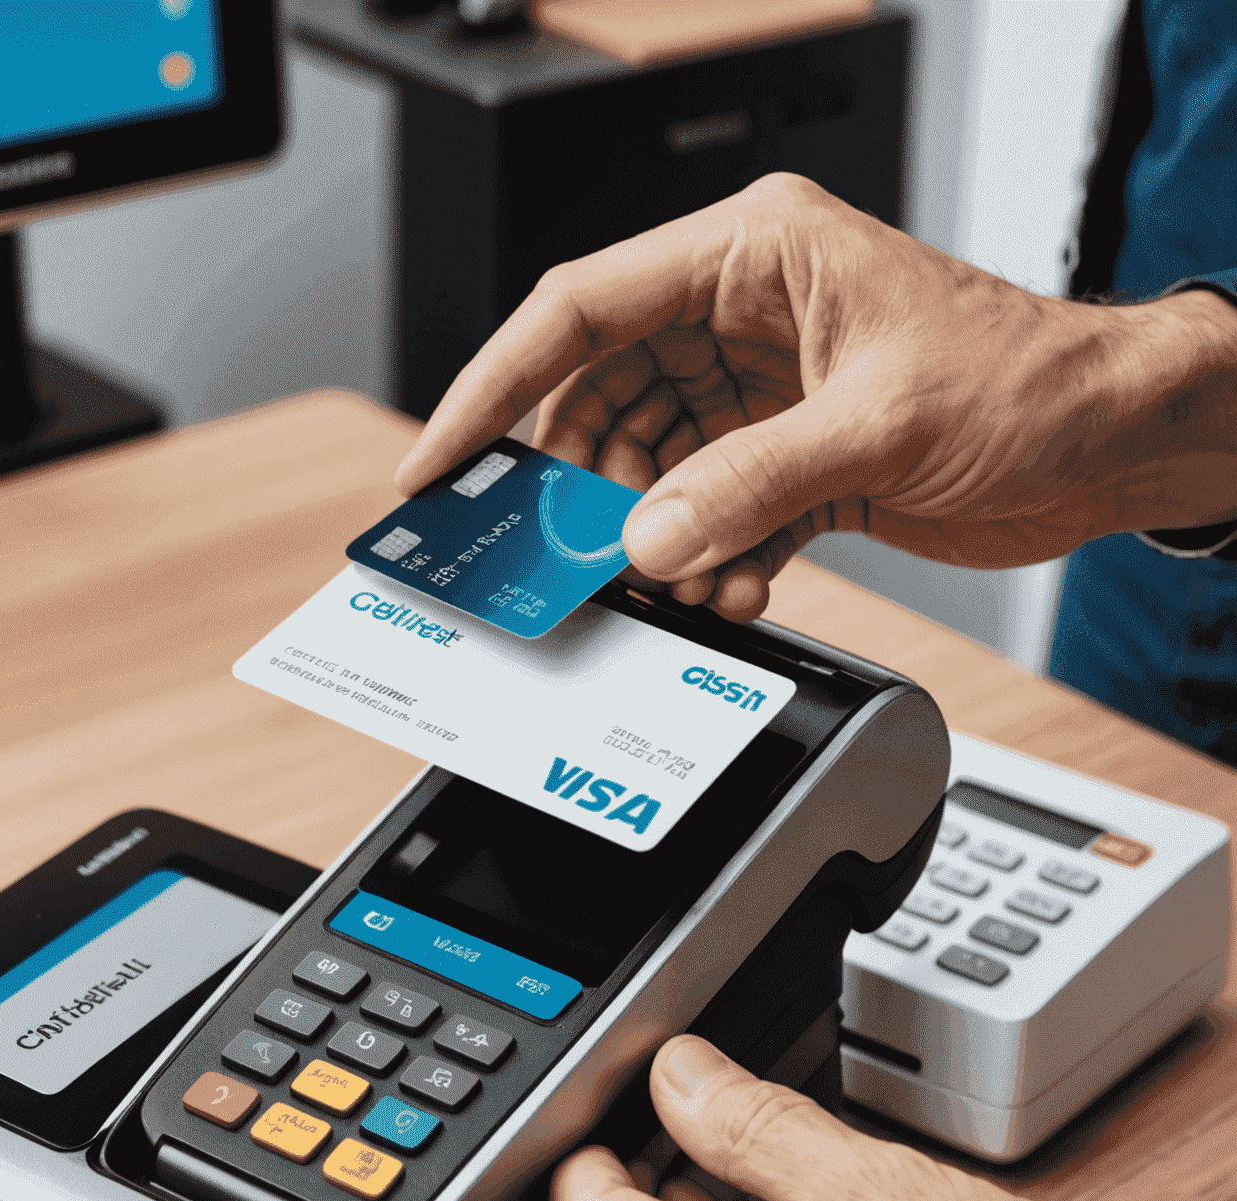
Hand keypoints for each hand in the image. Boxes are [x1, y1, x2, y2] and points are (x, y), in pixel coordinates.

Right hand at [396, 174, 1236, 622]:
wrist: (1115, 442)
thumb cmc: (1031, 379)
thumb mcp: (879, 424)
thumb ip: (748, 485)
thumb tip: (648, 541)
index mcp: (749, 257)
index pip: (577, 311)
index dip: (493, 386)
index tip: (443, 460)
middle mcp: (740, 321)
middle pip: (600, 404)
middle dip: (579, 490)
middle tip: (563, 557)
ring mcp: (758, 397)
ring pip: (647, 473)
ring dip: (650, 541)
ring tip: (674, 580)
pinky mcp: (784, 463)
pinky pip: (704, 518)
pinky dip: (707, 563)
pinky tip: (734, 586)